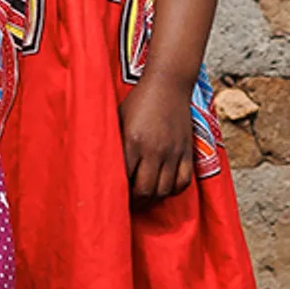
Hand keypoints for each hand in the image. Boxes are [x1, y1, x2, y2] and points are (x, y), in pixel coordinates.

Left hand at [118, 76, 195, 209]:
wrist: (168, 83)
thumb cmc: (139, 100)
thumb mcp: (118, 119)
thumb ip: (114, 143)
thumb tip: (103, 166)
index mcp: (133, 142)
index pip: (124, 179)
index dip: (118, 192)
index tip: (112, 197)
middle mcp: (154, 150)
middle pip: (145, 191)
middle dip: (136, 202)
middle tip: (129, 204)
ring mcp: (173, 152)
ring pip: (164, 190)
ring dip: (153, 200)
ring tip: (145, 200)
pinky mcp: (187, 151)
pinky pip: (183, 181)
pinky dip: (173, 190)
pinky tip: (164, 189)